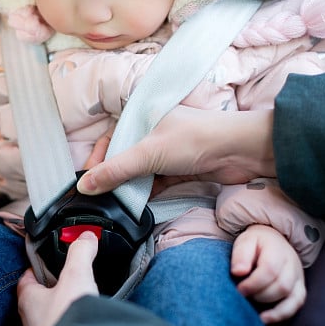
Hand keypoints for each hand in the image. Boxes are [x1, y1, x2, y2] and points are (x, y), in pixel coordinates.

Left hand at [17, 231, 99, 325]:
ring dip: (61, 309)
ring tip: (79, 300)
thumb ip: (80, 253)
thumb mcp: (75, 276)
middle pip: (38, 298)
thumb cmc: (66, 320)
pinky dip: (71, 325)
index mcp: (28, 299)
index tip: (46, 261)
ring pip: (49, 316)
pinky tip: (85, 323)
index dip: (36, 267)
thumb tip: (86, 237)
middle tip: (67, 279)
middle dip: (51, 289)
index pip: (26, 278)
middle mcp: (31, 320)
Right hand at [77, 106, 275, 194]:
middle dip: (111, 177)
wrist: (239, 151)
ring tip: (116, 204)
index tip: (87, 181)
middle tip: (100, 196)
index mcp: (142, 118)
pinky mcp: (177, 170)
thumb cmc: (195, 139)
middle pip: (122, 158)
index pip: (110, 139)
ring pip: (138, 173)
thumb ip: (115, 171)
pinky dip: (145, 195)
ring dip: (129, 188)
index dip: (97, 159)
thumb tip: (85, 186)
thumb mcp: (147, 153)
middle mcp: (152, 133)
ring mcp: (165, 153)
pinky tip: (137, 206)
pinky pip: (154, 184)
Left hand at [231, 224, 305, 323]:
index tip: (239, 289)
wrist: (274, 241)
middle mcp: (292, 264)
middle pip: (281, 286)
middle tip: (243, 296)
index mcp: (277, 250)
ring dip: (269, 305)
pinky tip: (265, 319)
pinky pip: (297, 304)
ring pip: (291, 297)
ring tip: (252, 307)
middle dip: (260, 295)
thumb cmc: (256, 244)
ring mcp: (298, 278)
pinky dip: (282, 314)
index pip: (270, 269)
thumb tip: (238, 272)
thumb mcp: (245, 241)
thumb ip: (241, 255)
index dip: (253, 283)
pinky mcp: (300, 289)